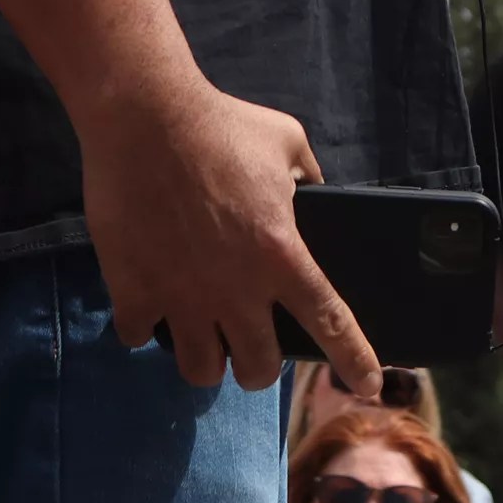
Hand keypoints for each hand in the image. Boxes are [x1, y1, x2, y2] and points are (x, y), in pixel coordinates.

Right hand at [75, 75, 372, 392]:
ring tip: (202, 336)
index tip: (368, 385)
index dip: (353, 359)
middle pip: (257, 369)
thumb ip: (307, 174)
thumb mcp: (285, 140)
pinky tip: (148, 305)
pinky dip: (143, 327)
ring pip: (200, 371)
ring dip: (206, 358)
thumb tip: (313, 190)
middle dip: (258, 366)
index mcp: (280, 255)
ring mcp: (182, 296)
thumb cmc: (221, 125)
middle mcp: (236, 290)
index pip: (329, 322)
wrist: (146, 118)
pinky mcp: (134, 291)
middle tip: (249, 344)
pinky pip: (138, 337)